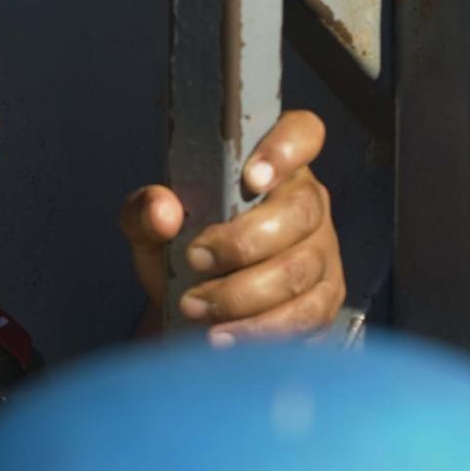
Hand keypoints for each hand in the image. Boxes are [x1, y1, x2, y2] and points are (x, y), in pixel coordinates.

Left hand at [119, 110, 344, 342]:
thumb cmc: (181, 253)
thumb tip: (162, 210)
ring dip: (244, 294)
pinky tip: (223, 337)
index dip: (286, 148)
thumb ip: (145, 210)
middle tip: (195, 260)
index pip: (303, 133)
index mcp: (273, 167)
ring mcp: (322, 254)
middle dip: (243, 242)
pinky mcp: (324, 302)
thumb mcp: (151, 228)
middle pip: (300, 212)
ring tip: (196, 308)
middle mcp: (308, 204)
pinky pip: (305, 316)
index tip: (250, 178)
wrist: (194, 317)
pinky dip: (259, 330)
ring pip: (300, 270)